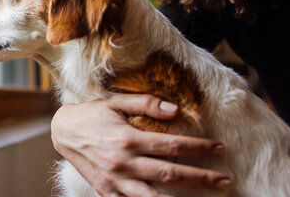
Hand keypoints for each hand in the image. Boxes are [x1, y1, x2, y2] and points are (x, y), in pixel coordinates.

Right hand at [51, 94, 230, 196]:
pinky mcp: (107, 192)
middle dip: (201, 178)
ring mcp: (115, 182)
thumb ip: (146, 104)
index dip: (198, 148)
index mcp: (128, 139)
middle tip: (225, 180)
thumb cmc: (93, 114)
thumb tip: (175, 110)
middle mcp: (123, 163)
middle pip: (170, 174)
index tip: (219, 148)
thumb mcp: (116, 102)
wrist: (64, 132)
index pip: (172, 146)